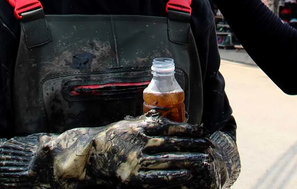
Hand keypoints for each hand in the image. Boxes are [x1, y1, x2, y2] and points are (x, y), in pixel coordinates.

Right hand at [41, 112, 212, 187]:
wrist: (87, 157)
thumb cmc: (111, 139)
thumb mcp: (128, 124)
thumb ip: (147, 122)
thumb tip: (170, 117)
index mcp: (139, 127)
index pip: (171, 126)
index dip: (190, 129)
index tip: (203, 131)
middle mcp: (138, 142)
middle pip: (173, 143)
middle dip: (194, 145)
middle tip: (210, 147)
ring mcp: (136, 161)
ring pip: (169, 160)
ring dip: (190, 160)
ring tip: (205, 160)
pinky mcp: (132, 178)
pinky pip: (158, 179)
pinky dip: (174, 176)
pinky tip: (187, 174)